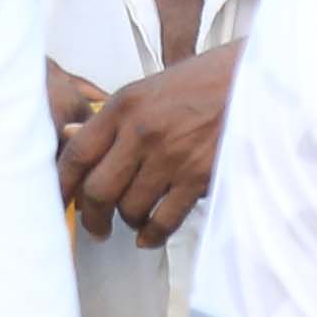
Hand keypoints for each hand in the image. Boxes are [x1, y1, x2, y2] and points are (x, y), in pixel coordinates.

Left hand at [57, 44, 245, 246]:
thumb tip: (70, 134)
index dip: (61, 185)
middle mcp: (142, 132)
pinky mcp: (199, 176)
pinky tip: (150, 237)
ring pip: (130, 208)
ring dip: (127, 222)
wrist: (258, 80)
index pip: (76, 153)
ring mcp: (171, 156)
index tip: (57, 203)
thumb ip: (112, 117)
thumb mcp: (150, 88)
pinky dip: (153, 235)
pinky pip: (164, 220)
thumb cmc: (204, 83)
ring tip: (133, 221)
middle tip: (96, 228)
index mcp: (123, 105)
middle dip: (92, 217)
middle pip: (97, 190)